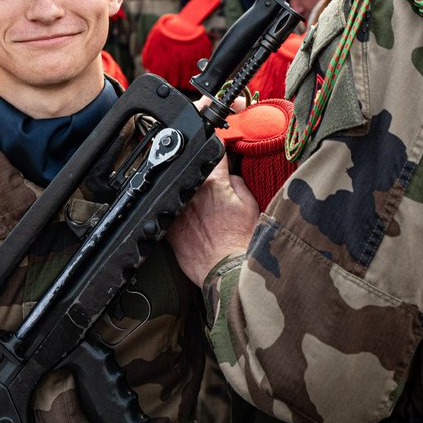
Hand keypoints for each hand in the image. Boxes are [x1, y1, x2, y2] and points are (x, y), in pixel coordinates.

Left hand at [167, 158, 259, 287]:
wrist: (228, 272)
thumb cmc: (242, 243)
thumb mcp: (251, 206)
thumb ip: (237, 184)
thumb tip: (229, 176)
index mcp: (214, 184)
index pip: (214, 155)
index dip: (217, 150)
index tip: (217, 152)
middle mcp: (193, 193)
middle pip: (195, 174)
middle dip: (203, 178)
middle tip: (214, 192)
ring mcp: (179, 211)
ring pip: (182, 194)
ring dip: (190, 196)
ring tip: (204, 213)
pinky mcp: (170, 229)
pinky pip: (172, 214)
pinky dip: (179, 215)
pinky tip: (192, 225)